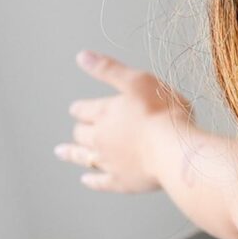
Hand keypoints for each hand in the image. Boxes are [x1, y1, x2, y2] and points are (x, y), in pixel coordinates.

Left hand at [56, 50, 191, 193]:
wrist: (176, 150)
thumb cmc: (163, 114)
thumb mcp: (138, 81)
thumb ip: (109, 69)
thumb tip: (82, 56)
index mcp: (104, 113)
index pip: (83, 110)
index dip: (81, 108)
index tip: (77, 109)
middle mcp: (100, 138)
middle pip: (81, 133)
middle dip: (79, 129)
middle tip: (77, 129)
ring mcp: (110, 161)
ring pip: (83, 157)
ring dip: (72, 154)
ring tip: (61, 152)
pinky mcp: (122, 181)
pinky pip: (101, 182)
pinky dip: (92, 180)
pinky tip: (86, 180)